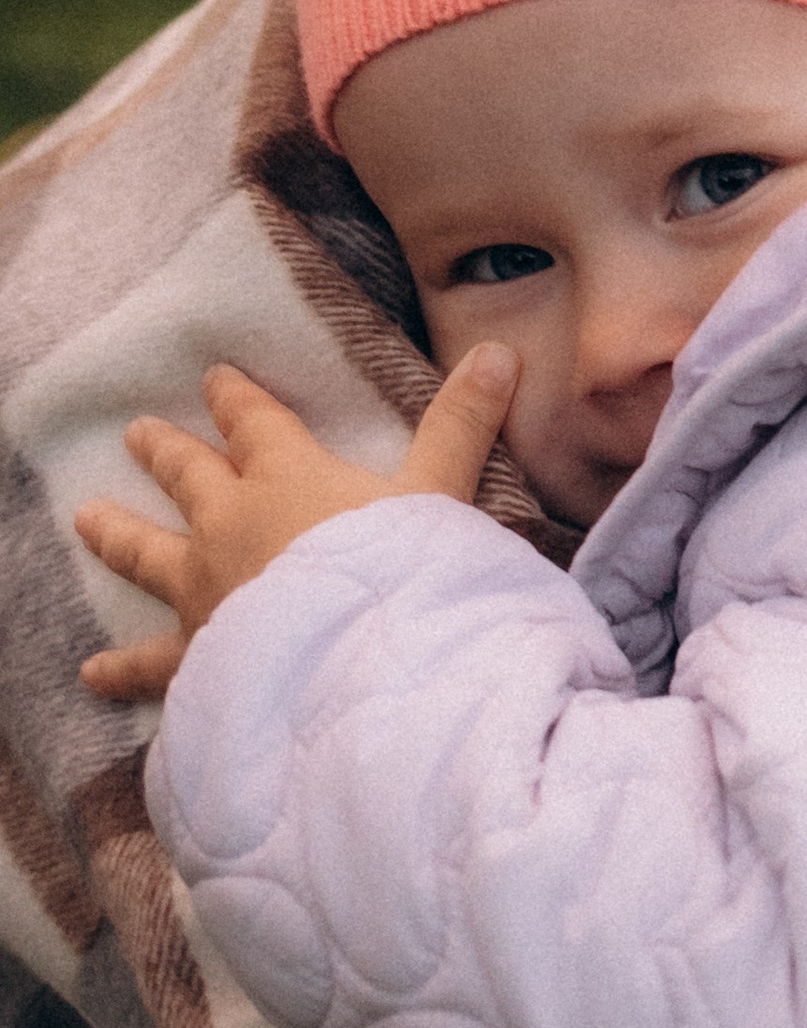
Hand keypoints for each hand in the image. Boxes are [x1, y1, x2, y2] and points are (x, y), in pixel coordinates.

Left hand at [76, 350, 518, 702]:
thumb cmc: (400, 577)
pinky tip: (92, 676)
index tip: (213, 378)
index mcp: (287, 479)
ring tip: (85, 521)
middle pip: (189, 478)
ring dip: (116, 536)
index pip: (255, 424)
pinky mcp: (196, 660)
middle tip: (136, 433)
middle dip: (166, 453)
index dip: (237, 399)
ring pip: (146, 556)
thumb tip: (499, 351)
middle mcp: (230, 528)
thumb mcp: (441, 494)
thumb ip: (462, 425)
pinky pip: (149, 666)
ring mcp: (205, 594)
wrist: (354, 670)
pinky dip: (121, 671)